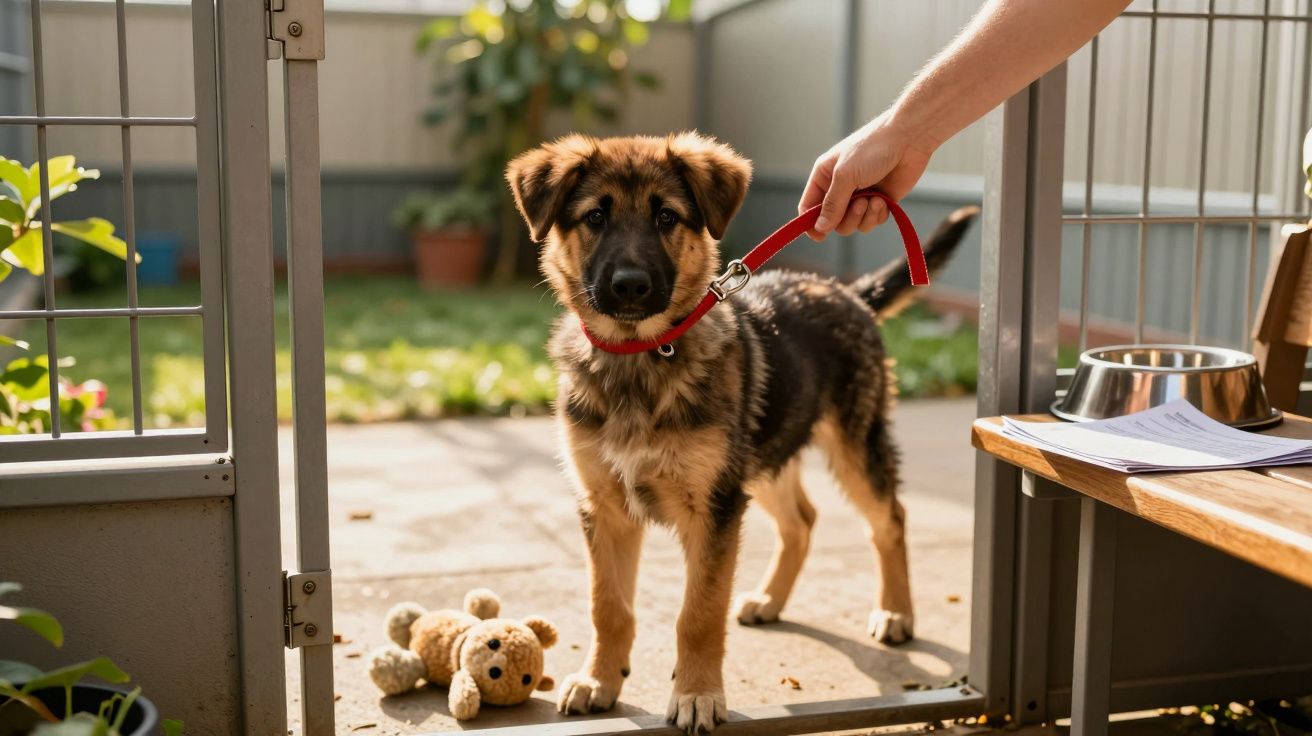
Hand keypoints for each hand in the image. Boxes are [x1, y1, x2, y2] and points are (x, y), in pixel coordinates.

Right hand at [799, 112, 934, 240]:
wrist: (908, 139)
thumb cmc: (872, 149)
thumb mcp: (845, 175)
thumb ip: (832, 204)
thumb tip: (819, 228)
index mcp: (824, 177)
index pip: (808, 207)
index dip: (810, 224)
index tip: (819, 236)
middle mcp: (840, 188)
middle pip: (832, 222)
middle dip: (846, 219)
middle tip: (859, 204)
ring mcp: (860, 196)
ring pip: (853, 224)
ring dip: (864, 217)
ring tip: (874, 200)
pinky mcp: (879, 201)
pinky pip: (872, 221)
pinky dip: (877, 215)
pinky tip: (884, 199)